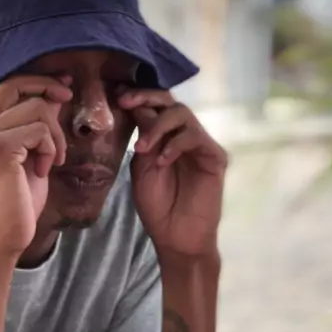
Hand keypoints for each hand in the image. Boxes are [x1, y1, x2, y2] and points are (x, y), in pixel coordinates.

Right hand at [0, 75, 72, 257]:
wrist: (1, 237)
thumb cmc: (16, 201)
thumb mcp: (29, 155)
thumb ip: (36, 124)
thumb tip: (54, 95)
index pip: (6, 86)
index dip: (37, 82)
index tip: (63, 87)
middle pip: (15, 86)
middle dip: (47, 88)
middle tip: (68, 99)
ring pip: (36, 108)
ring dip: (54, 134)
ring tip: (50, 160)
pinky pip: (40, 129)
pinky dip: (50, 148)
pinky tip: (43, 170)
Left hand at [118, 88, 227, 256]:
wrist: (175, 236)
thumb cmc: (157, 205)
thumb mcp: (142, 167)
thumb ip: (143, 138)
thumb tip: (136, 106)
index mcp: (164, 136)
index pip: (155, 105)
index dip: (137, 95)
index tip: (117, 95)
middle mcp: (184, 135)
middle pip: (170, 101)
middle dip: (146, 97)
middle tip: (126, 102)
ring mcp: (200, 144)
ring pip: (182, 113)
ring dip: (158, 125)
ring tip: (143, 147)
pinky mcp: (214, 157)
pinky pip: (195, 137)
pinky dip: (175, 145)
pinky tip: (163, 161)